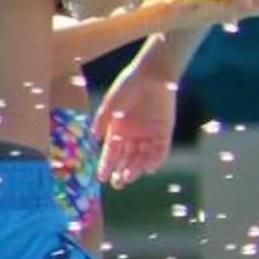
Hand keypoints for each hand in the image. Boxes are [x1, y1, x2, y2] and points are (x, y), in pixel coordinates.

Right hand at [94, 51, 180, 186]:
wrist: (152, 74)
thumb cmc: (128, 86)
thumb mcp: (111, 103)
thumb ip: (102, 120)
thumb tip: (94, 137)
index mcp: (118, 130)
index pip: (111, 153)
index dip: (106, 165)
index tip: (100, 178)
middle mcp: (133, 135)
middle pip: (127, 159)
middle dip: (121, 173)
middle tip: (117, 184)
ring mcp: (149, 134)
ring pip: (142, 157)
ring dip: (136, 169)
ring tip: (128, 177)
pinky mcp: (164, 131)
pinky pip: (160, 150)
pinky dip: (155, 160)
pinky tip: (148, 169)